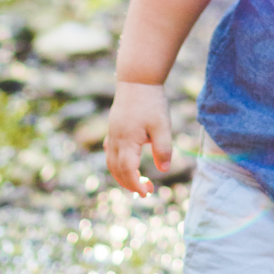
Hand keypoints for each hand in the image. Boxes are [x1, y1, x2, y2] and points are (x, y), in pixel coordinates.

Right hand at [106, 80, 176, 197]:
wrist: (137, 80)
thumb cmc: (151, 102)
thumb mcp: (162, 126)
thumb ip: (163, 148)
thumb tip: (163, 170)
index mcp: (126, 142)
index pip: (127, 171)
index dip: (136, 185)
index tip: (147, 193)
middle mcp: (115, 140)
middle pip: (116, 171)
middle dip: (130, 184)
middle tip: (147, 190)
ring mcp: (112, 134)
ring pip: (111, 163)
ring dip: (122, 176)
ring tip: (139, 181)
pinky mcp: (113, 129)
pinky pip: (110, 153)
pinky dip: (118, 164)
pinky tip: (129, 163)